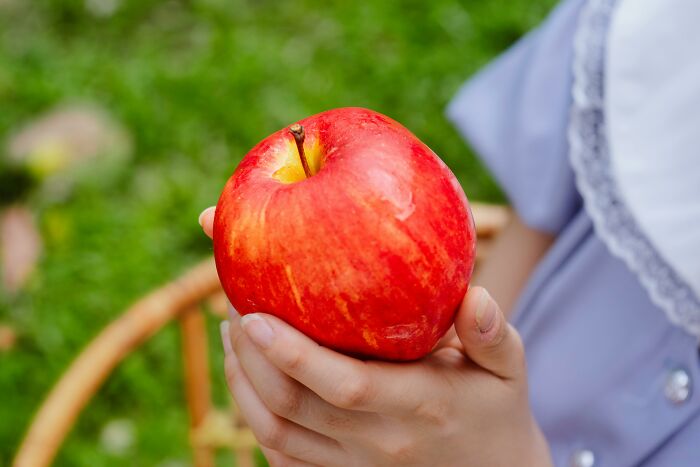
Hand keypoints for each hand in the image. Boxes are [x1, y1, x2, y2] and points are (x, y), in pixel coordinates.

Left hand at [200, 207, 551, 466]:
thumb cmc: (495, 410)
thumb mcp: (507, 370)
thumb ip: (492, 334)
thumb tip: (474, 296)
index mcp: (418, 406)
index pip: (345, 384)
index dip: (293, 354)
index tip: (255, 315)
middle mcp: (377, 441)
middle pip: (292, 406)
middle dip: (250, 357)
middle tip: (234, 308)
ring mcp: (353, 464)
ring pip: (275, 430)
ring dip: (241, 383)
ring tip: (232, 336)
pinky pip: (281, 453)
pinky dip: (253, 414)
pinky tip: (247, 376)